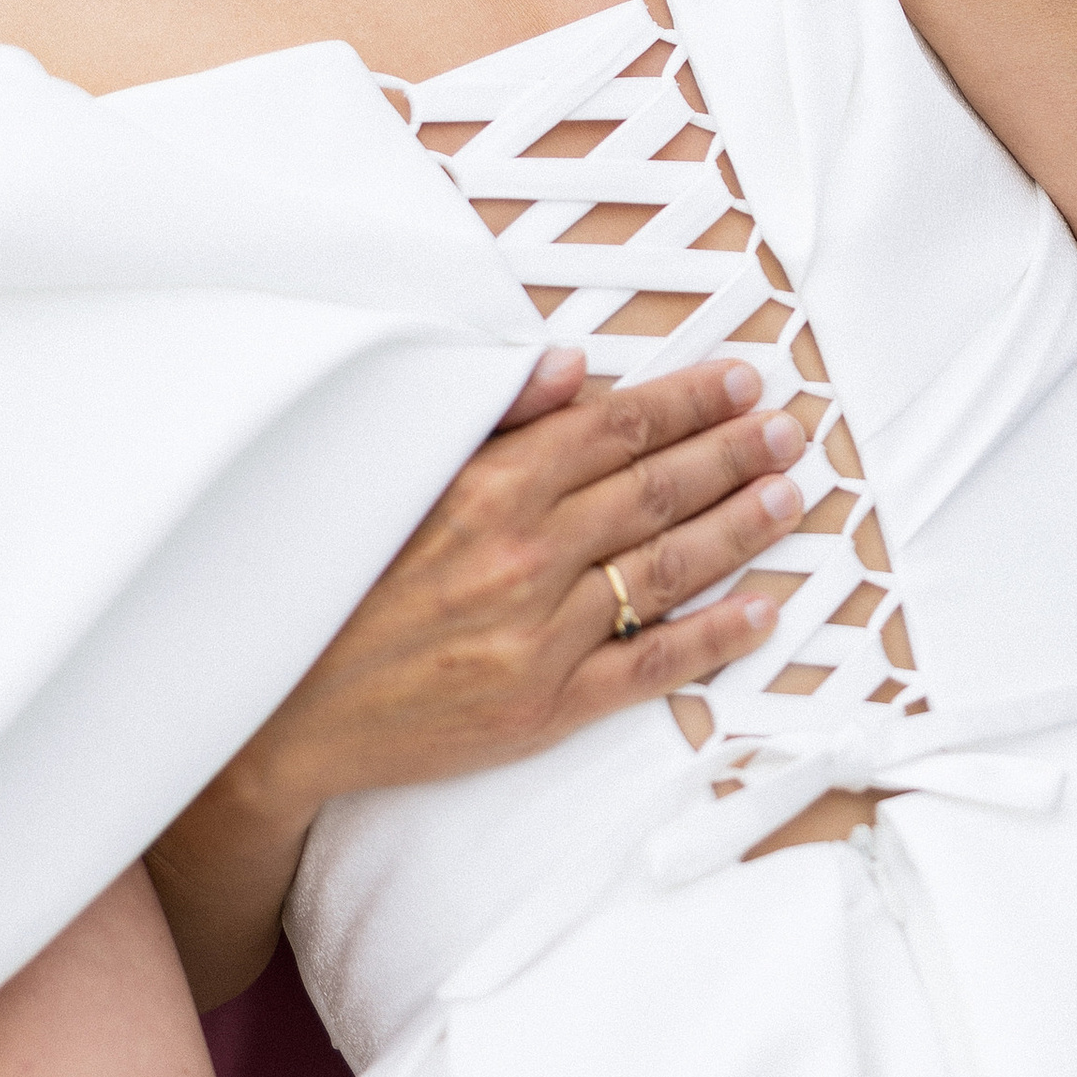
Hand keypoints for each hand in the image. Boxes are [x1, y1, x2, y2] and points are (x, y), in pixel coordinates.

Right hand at [148, 347, 810, 999]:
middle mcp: (523, 557)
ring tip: (792, 496)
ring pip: (667, 569)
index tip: (743, 382)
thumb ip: (493, 417)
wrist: (284, 712)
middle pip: (656, 490)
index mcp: (487, 488)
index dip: (690, 401)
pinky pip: (650, 664)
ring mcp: (540, 636)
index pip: (616, 428)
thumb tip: (576, 364)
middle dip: (734, 453)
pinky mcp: (544, 707)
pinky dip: (715, 635)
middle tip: (791, 430)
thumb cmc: (341, 581)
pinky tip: (763, 609)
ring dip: (741, 528)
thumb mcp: (403, 476)